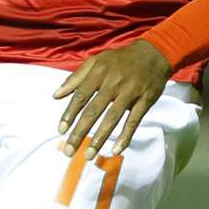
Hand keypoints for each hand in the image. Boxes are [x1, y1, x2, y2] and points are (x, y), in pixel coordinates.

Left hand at [54, 39, 172, 158]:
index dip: (69, 114)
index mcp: (99, 72)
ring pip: (112, 118)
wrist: (153, 54)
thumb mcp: (96, 61)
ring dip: (99, 138)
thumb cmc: (120, 60)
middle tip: (69, 150)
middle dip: (80, 132)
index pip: (81, 96)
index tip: (61, 131)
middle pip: (94, 110)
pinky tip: (116, 150)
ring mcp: (130, 92)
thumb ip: (76, 78)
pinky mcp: (145, 100)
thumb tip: (56, 95)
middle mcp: (113, 82)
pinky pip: (134, 121)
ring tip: (89, 155)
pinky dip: (125, 136)